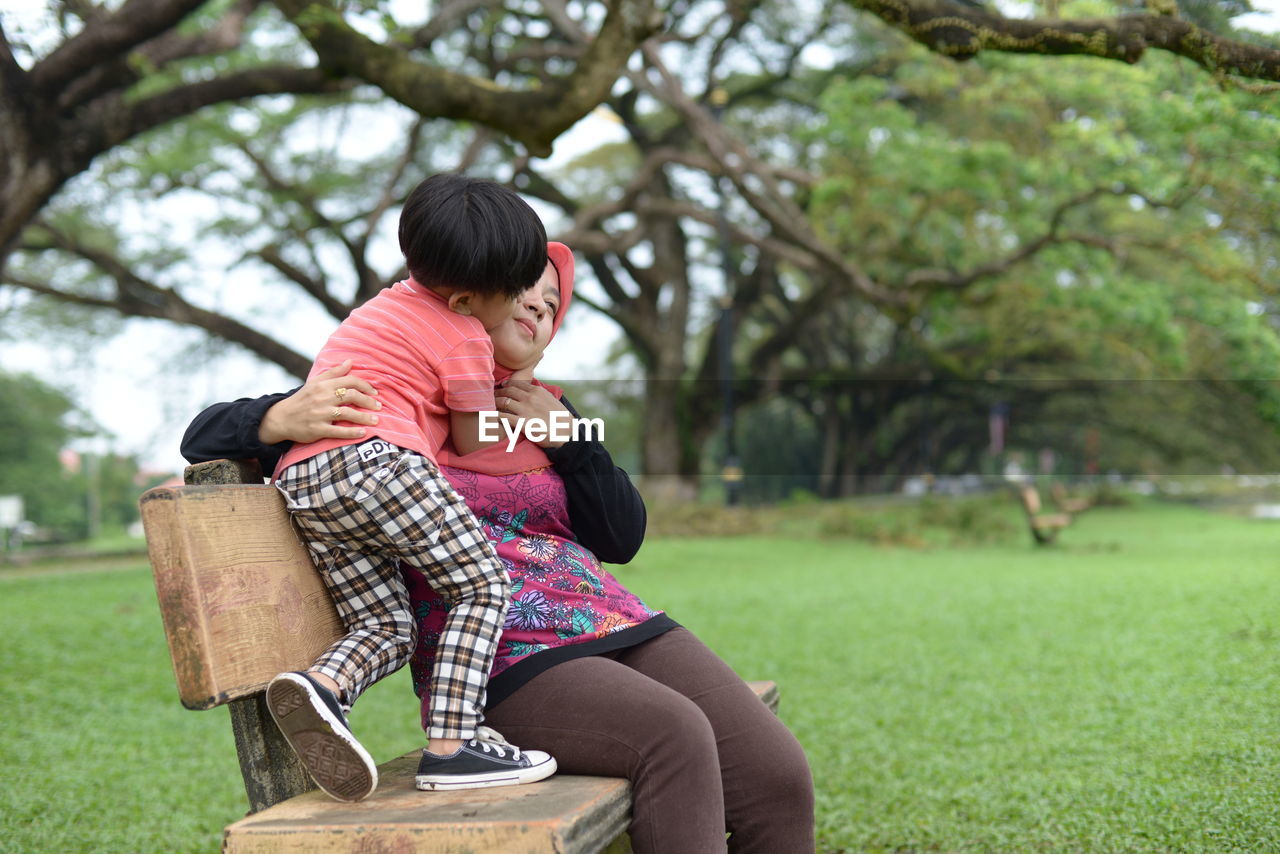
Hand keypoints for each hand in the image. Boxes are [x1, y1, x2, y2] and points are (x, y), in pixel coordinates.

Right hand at [258, 360, 380, 444]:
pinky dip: (352, 432)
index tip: (375, 393)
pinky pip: (338, 431)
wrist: (281, 418)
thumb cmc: (302, 399)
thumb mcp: (315, 382)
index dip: (366, 386)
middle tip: (379, 406)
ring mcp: (320, 414)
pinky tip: (363, 433)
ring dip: (364, 417)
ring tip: (376, 420)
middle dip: (368, 401)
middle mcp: (322, 398)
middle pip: (352, 396)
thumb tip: (351, 362)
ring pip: (347, 413)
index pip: (350, 381)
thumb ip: (334, 373)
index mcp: (323, 385)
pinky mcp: (317, 429)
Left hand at [495, 380, 569, 446]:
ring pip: (503, 402)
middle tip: (492, 396)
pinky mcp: (521, 423)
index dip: (506, 384)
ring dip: (495, 403)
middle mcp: (530, 398)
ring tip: (490, 406)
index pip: (516, 383)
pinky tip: (492, 417)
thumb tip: (531, 392)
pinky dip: (495, 416)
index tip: (502, 386)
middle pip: (507, 391)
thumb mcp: (552, 400)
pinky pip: (503, 417)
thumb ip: (540, 395)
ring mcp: (525, 410)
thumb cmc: (561, 419)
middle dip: (498, 392)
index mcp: (537, 391)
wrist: (566, 433)